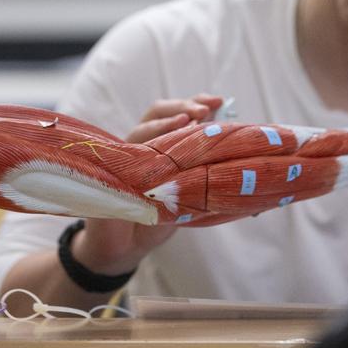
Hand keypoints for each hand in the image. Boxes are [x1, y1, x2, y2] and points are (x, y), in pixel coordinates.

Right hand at [72, 93, 223, 274]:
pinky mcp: (111, 177)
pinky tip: (157, 152)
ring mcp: (124, 158)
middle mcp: (141, 144)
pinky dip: (140, 152)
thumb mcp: (186, 192)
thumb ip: (202, 172)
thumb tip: (237, 157)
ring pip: (140, 130)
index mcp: (160, 142)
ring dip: (164, 123)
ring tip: (186, 122)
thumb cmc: (157, 216)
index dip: (195, 102)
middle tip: (203, 110)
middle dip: (182, 106)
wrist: (125, 246)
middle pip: (157, 112)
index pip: (176, 112)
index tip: (218, 101)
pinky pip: (122, 159)